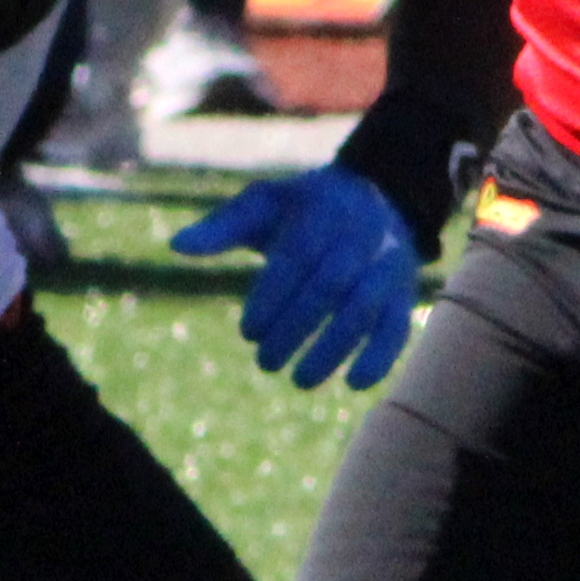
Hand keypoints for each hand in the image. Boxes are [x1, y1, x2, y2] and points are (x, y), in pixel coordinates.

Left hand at [172, 166, 422, 389]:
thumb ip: (221, 228)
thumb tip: (175, 246)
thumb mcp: (262, 206)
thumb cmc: (302, 209)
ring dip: (333, 349)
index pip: (298, 257)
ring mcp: (387, 264)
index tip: (248, 333)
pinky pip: (398, 325)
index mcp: (321, 210)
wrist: (374, 196)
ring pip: (364, 308)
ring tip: (298, 380)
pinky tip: (354, 384)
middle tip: (266, 363)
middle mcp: (361, 235)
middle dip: (296, 328)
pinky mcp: (403, 292)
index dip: (273, 298)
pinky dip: (381, 355)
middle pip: (330, 285)